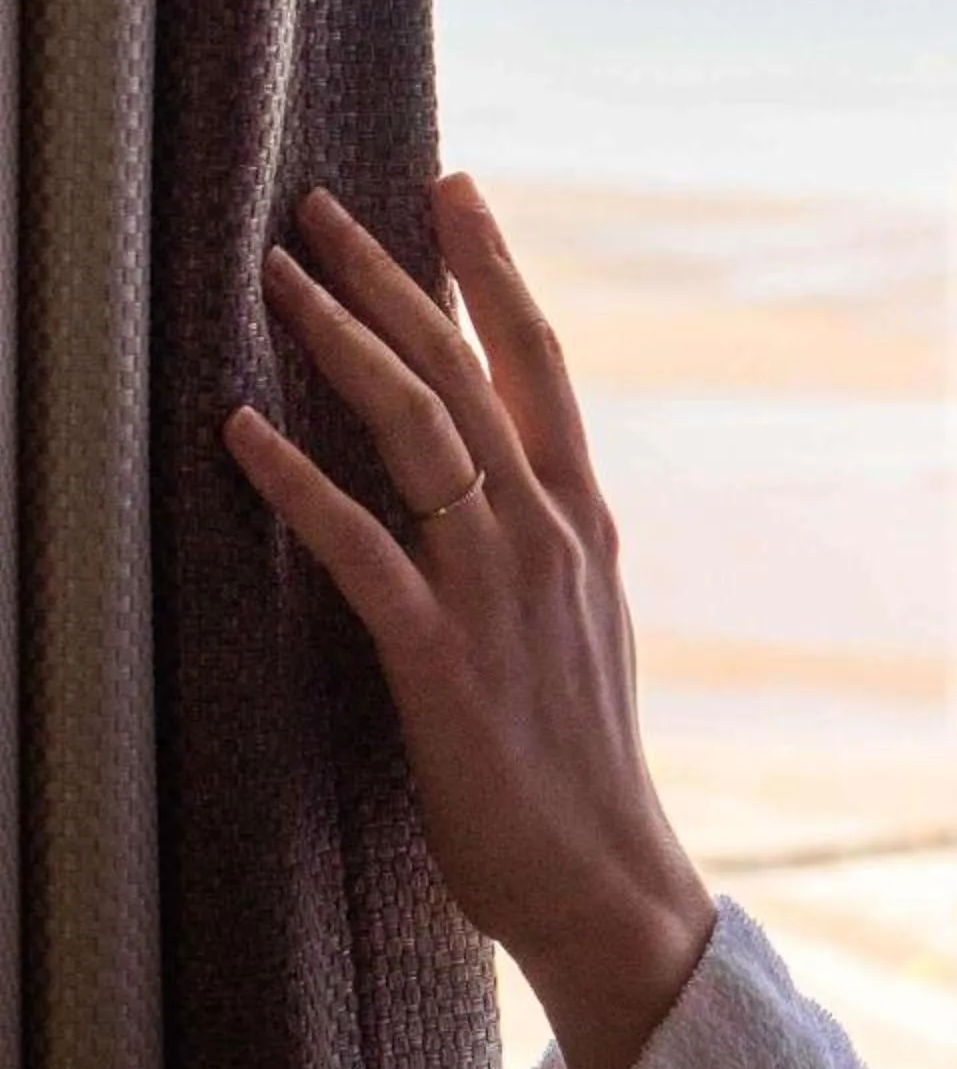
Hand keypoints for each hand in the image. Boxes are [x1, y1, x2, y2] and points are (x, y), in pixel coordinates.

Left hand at [221, 172, 715, 1068]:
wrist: (605, 876)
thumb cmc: (577, 765)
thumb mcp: (579, 627)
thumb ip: (541, 549)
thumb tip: (498, 492)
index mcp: (583, 521)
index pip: (537, 364)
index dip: (492, 271)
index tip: (452, 192)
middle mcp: (548, 533)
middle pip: (468, 372)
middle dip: (396, 278)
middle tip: (323, 207)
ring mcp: (500, 589)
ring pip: (420, 432)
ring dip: (344, 345)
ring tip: (278, 279)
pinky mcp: (442, 656)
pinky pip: (361, 546)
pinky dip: (298, 482)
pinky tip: (239, 432)